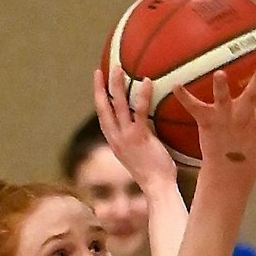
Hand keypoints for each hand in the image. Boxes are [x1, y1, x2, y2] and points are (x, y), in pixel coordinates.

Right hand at [93, 67, 178, 191]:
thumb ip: (139, 141)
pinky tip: (147, 82)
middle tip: (100, 71)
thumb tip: (147, 129)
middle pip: (103, 108)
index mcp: (114, 142)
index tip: (98, 86)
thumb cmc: (155, 174)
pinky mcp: (139, 136)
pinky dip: (143, 96)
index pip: (103, 117)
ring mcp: (126, 137)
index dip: (99, 100)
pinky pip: (140, 111)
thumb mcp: (140, 156)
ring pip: (118, 106)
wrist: (157, 187)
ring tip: (118, 68)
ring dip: (116, 86)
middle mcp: (116, 138)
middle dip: (100, 89)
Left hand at [174, 61, 255, 173]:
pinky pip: (194, 107)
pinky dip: (185, 96)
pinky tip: (175, 84)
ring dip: (222, 88)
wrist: (231, 171)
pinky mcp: (208, 121)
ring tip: (221, 74)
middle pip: (252, 98)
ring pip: (224, 100)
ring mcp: (225, 118)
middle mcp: (244, 117)